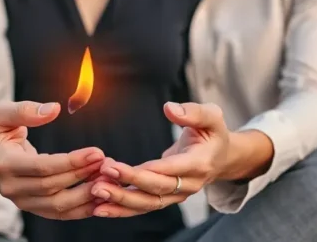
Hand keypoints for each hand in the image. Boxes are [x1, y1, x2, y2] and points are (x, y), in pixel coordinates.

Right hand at [0, 101, 104, 219]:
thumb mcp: (1, 114)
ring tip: (107, 179)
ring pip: (57, 206)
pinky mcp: (31, 207)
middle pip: (52, 187)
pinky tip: (99, 198)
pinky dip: (81, 209)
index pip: (42, 167)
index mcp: (3, 164)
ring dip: (86, 195)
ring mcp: (21, 201)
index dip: (71, 162)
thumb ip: (26, 110)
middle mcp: (11, 187)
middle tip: (106, 162)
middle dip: (82, 175)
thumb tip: (54, 109)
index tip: (96, 152)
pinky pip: (59, 213)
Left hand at [90, 102, 229, 217]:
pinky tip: (99, 207)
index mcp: (200, 163)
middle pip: (156, 190)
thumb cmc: (213, 133)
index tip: (119, 166)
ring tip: (96, 193)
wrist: (220, 157)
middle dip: (127, 184)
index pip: (171, 170)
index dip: (145, 170)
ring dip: (121, 201)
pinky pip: (143, 207)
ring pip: (148, 204)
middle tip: (101, 176)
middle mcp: (189, 184)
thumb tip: (169, 108)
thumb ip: (192, 112)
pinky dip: (121, 209)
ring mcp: (177, 195)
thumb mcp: (212, 115)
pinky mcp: (165, 198)